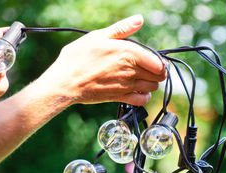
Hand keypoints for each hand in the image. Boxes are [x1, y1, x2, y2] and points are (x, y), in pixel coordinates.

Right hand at [38, 14, 165, 105]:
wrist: (65, 82)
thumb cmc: (79, 57)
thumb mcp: (98, 36)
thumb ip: (122, 29)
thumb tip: (139, 19)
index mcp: (128, 53)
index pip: (157, 61)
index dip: (160, 62)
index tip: (156, 61)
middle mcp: (131, 70)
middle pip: (157, 75)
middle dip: (157, 73)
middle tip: (151, 70)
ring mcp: (126, 85)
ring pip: (152, 87)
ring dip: (152, 84)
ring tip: (144, 79)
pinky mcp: (120, 98)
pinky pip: (141, 100)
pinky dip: (144, 97)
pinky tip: (138, 91)